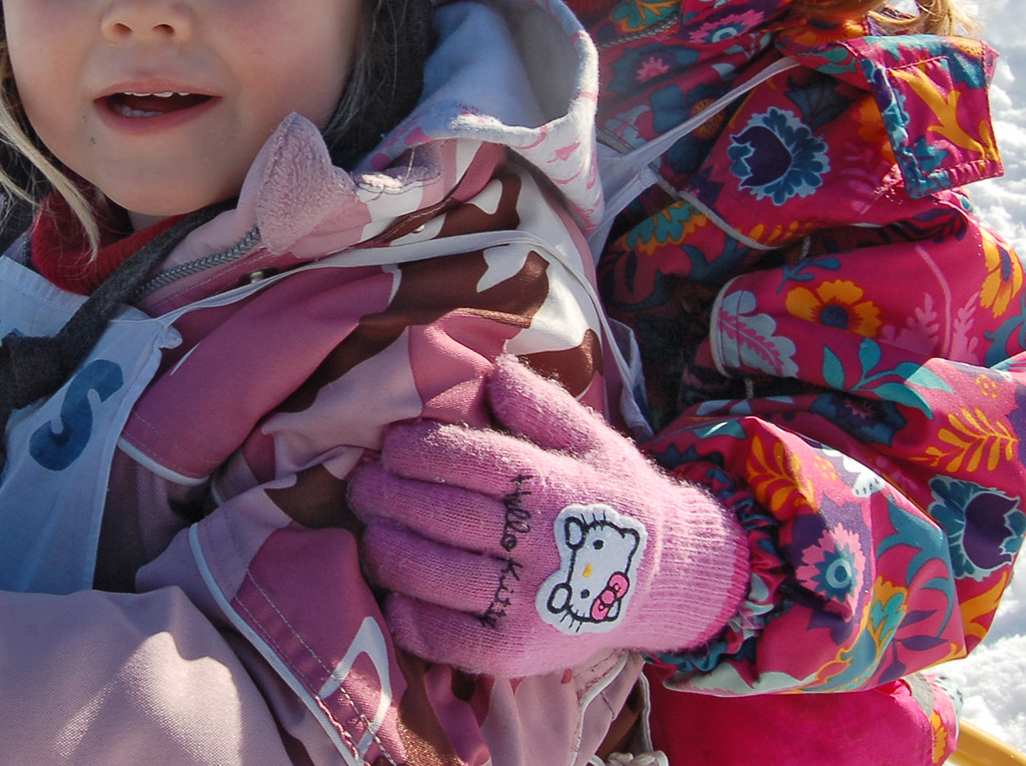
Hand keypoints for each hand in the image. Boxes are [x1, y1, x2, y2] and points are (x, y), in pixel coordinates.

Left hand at [349, 360, 747, 677]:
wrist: (664, 582)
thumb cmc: (615, 500)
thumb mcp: (592, 440)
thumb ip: (539, 404)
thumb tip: (491, 370)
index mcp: (555, 488)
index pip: (466, 461)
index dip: (415, 449)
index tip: (390, 444)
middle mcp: (539, 548)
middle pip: (438, 515)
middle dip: (384, 493)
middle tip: (361, 482)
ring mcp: (524, 606)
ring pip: (428, 574)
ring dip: (384, 548)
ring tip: (371, 529)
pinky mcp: (512, 653)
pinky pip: (441, 636)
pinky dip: (405, 613)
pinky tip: (393, 589)